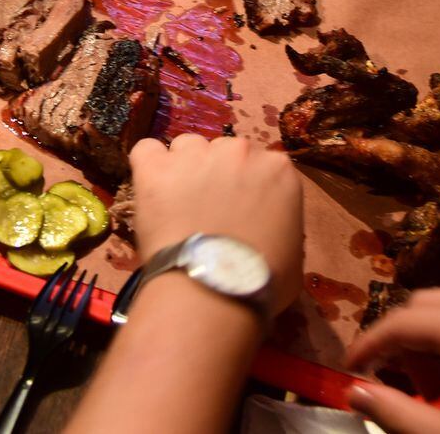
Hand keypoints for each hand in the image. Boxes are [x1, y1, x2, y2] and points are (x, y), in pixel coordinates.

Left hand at [129, 134, 302, 311]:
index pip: (260, 164)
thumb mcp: (292, 252)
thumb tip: (265, 230)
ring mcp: (196, 155)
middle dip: (215, 175)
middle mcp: (240, 151)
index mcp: (278, 169)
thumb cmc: (260, 282)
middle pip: (222, 151)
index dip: (247, 187)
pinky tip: (151, 189)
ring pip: (186, 147)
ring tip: (177, 204)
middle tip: (207, 210)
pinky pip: (146, 151)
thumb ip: (281, 223)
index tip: (239, 210)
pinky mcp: (156, 168)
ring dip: (183, 168)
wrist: (212, 290)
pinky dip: (148, 167)